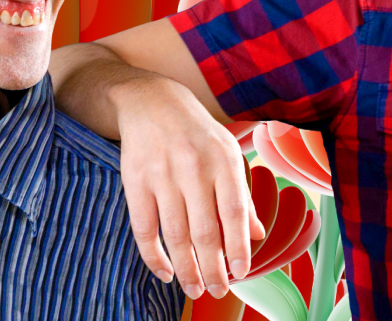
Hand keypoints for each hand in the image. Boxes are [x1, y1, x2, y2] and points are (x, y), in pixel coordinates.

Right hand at [113, 69, 264, 297]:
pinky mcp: (135, 182)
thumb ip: (241, 194)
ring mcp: (162, 174)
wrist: (152, 101)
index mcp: (222, 158)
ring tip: (195, 289)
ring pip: (176, 236)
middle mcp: (194, 166)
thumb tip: (256, 236)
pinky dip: (154, 257)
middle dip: (213, 269)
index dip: (238, 247)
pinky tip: (166, 272)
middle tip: (218, 290)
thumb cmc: (197, 133)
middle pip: (205, 231)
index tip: (241, 272)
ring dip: (187, 270)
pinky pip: (144, 229)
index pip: (235, 212)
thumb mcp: (227, 153)